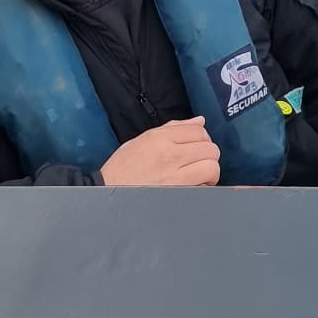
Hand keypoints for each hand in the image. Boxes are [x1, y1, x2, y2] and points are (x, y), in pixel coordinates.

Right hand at [99, 117, 219, 186]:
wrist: (106, 193)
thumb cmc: (122, 168)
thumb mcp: (142, 140)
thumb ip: (173, 128)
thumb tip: (199, 122)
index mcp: (160, 138)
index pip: (199, 131)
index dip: (202, 139)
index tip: (197, 148)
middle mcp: (170, 155)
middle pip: (210, 149)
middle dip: (208, 156)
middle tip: (198, 164)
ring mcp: (175, 177)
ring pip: (212, 167)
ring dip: (209, 173)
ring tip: (199, 178)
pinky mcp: (178, 196)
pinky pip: (204, 189)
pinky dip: (203, 188)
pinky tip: (194, 189)